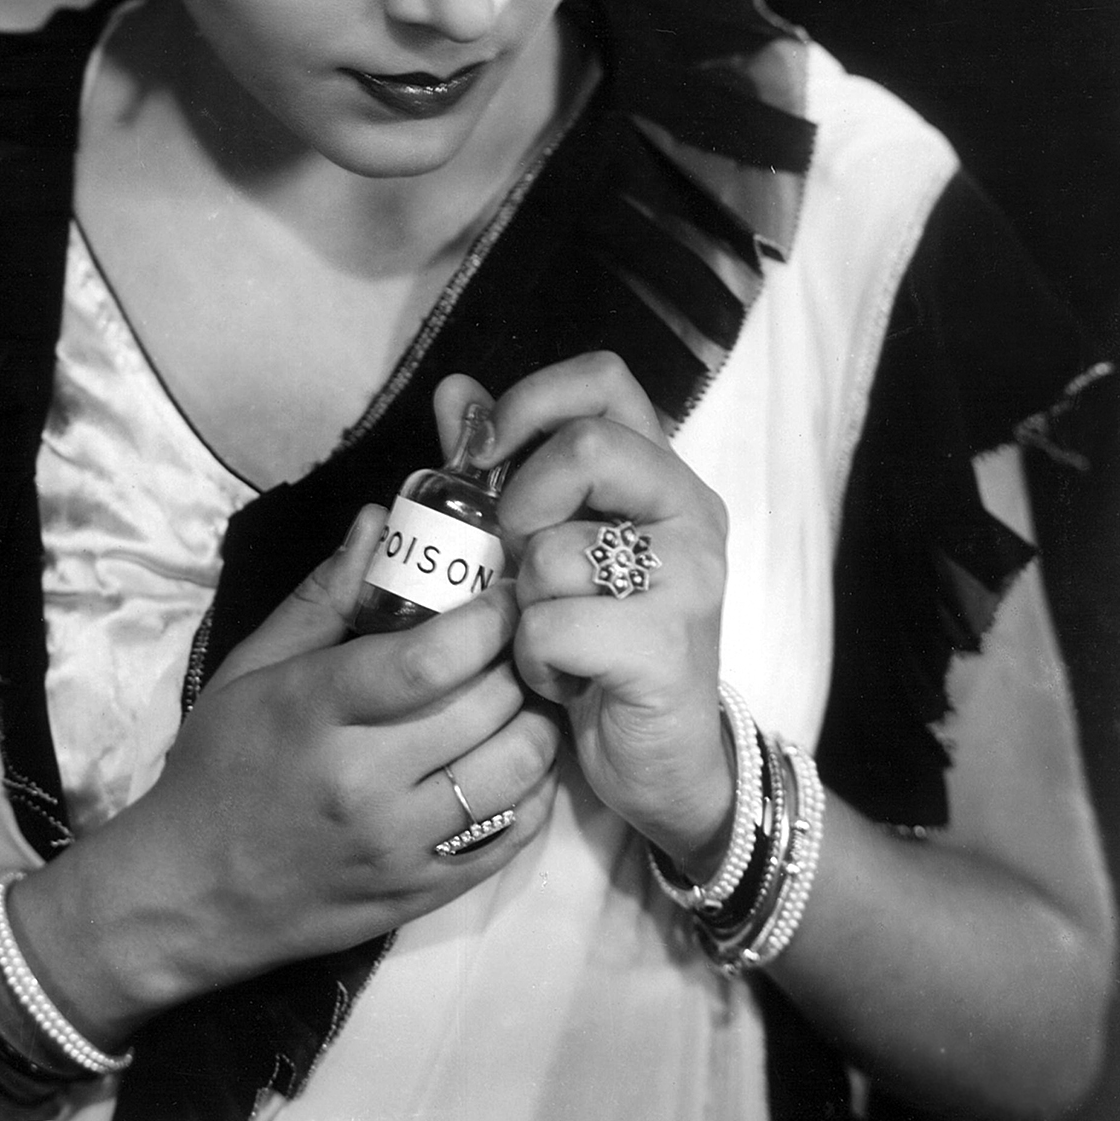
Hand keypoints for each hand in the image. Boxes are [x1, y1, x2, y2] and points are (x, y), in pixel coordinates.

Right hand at [13, 505, 560, 1046]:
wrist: (190, 893)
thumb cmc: (220, 763)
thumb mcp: (252, 667)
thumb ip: (323, 596)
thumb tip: (380, 520)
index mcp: (317, 713)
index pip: (429, 661)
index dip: (486, 619)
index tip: (504, 592)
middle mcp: (365, 784)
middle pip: (484, 708)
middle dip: (516, 661)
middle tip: (518, 638)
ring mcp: (400, 847)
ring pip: (514, 771)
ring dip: (535, 722)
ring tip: (523, 695)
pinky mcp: (424, 894)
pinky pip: (514, 836)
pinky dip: (534, 789)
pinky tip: (516, 758)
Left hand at [435, 354, 733, 878]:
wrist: (659, 764)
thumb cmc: (594, 642)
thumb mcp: (548, 542)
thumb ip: (505, 466)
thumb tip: (455, 390)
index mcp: (662, 474)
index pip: (604, 380)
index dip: (532, 401)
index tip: (486, 455)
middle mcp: (690, 512)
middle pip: (586, 446)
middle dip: (523, 504)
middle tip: (519, 557)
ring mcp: (690, 579)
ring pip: (556, 550)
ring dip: (526, 603)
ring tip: (552, 635)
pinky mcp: (666, 647)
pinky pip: (553, 627)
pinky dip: (536, 659)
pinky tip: (565, 678)